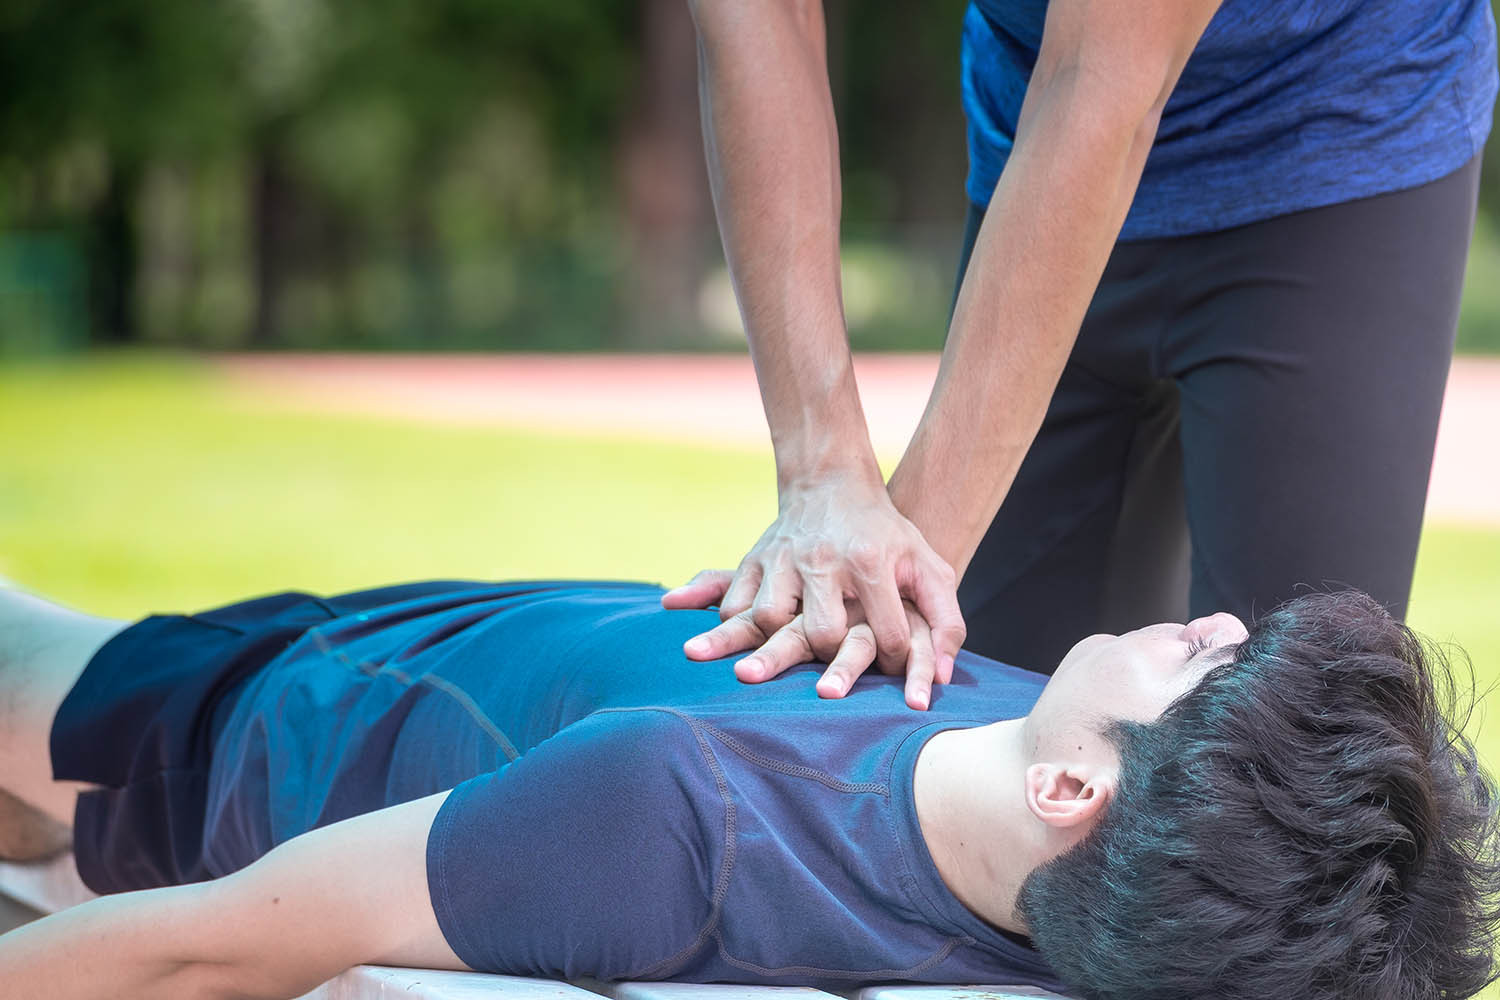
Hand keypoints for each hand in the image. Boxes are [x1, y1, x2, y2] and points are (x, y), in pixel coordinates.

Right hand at [662, 475, 964, 701]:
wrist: (833, 484)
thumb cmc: (887, 536)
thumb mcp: (929, 567)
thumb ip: (947, 622)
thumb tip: (944, 680)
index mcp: (872, 562)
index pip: (886, 635)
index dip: (895, 663)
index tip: (892, 666)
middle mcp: (825, 560)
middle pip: (824, 633)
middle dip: (834, 661)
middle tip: (840, 665)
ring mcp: (784, 558)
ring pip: (771, 619)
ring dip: (780, 645)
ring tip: (794, 652)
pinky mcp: (754, 559)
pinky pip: (735, 606)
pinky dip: (741, 627)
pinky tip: (757, 638)